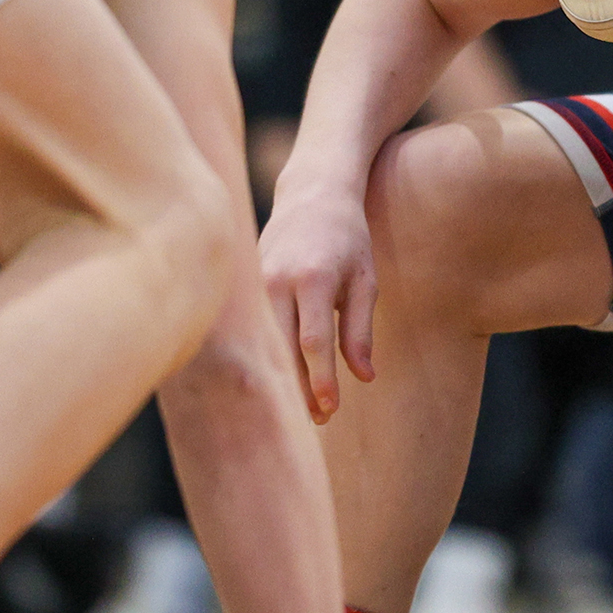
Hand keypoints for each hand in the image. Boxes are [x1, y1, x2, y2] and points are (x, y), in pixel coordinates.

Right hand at [259, 181, 376, 420]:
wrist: (311, 192)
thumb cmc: (347, 237)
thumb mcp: (364, 279)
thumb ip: (360, 329)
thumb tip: (363, 377)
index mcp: (312, 278)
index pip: (312, 340)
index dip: (320, 379)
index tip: (331, 410)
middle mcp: (277, 279)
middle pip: (283, 348)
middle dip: (300, 387)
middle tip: (320, 421)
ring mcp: (256, 279)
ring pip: (266, 340)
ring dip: (284, 375)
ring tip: (305, 407)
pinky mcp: (247, 281)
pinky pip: (258, 326)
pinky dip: (271, 353)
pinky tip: (283, 376)